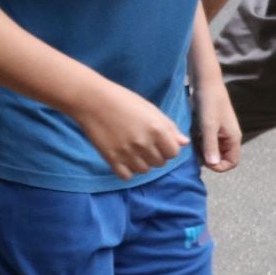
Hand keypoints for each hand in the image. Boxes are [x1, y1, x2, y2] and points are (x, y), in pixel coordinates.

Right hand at [74, 83, 189, 179]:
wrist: (91, 99)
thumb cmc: (122, 99)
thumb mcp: (150, 109)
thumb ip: (169, 127)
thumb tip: (184, 143)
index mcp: (157, 129)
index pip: (174, 153)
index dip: (167, 148)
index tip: (158, 141)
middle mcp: (144, 143)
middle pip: (159, 163)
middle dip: (154, 155)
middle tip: (142, 142)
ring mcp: (127, 152)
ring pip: (144, 170)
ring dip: (141, 162)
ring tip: (131, 149)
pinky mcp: (111, 159)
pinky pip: (127, 175)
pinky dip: (127, 170)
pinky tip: (122, 157)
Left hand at [195, 82, 240, 172]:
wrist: (206, 82)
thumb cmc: (209, 103)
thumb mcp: (209, 126)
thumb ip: (211, 146)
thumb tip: (213, 165)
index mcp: (234, 138)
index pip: (232, 162)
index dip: (219, 166)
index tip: (204, 161)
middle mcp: (230, 137)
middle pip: (222, 157)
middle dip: (209, 158)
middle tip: (196, 151)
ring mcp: (222, 131)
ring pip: (214, 149)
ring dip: (204, 149)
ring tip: (193, 142)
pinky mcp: (213, 125)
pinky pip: (209, 140)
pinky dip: (201, 141)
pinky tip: (192, 135)